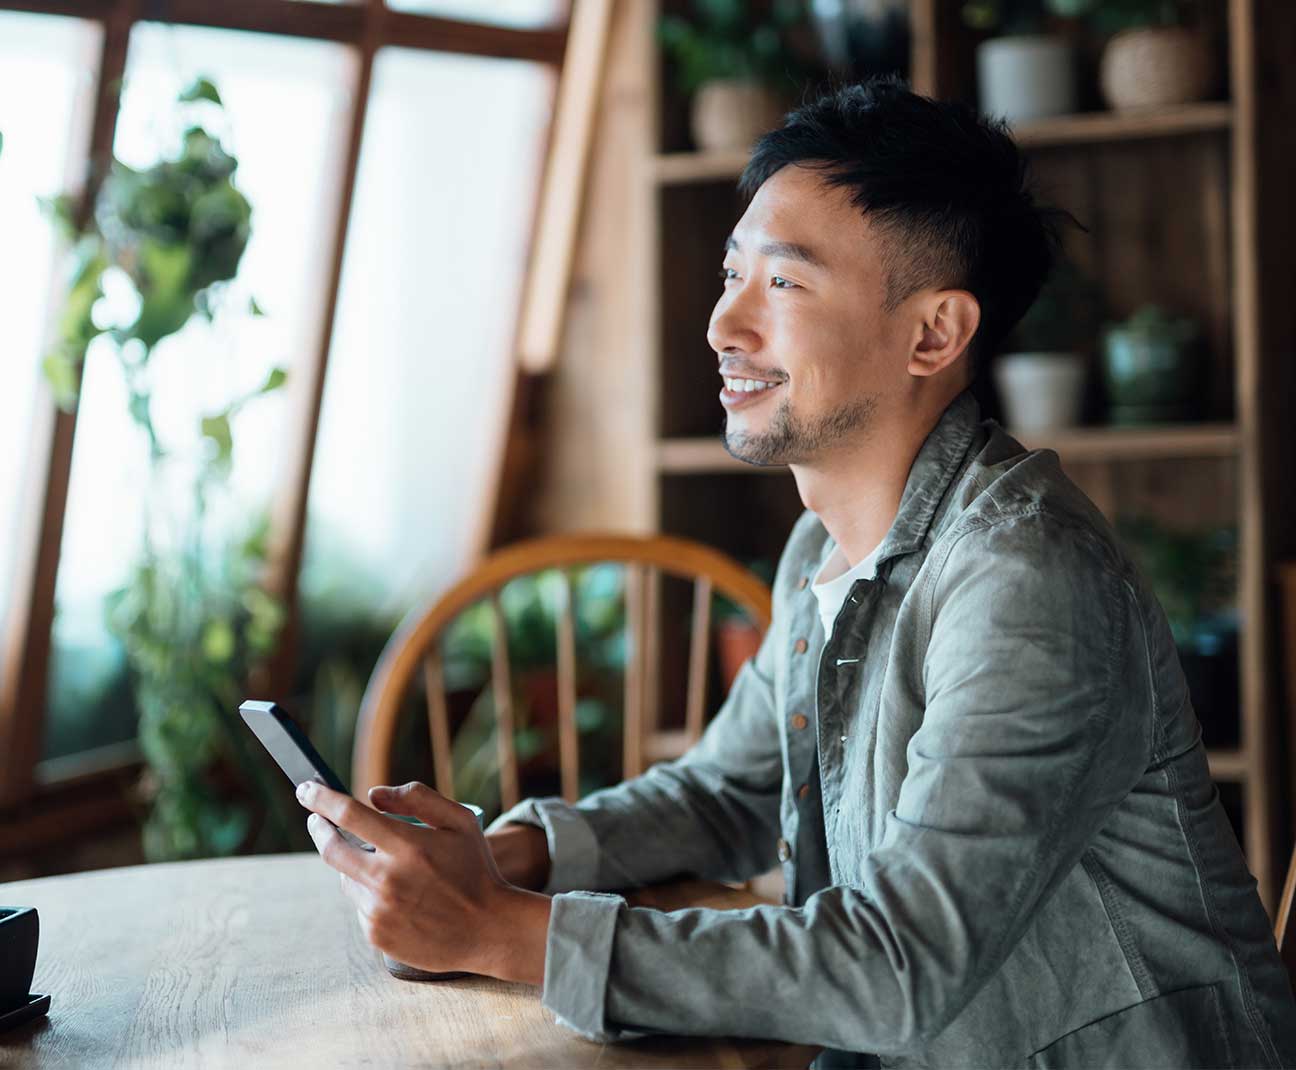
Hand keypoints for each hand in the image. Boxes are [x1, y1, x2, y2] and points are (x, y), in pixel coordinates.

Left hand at [297, 780, 550, 982]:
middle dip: (318, 828)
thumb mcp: (460, 820)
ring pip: (346, 879)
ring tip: (386, 867)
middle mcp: (387, 880)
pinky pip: (360, 906)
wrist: (489, 929)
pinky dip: (370, 894)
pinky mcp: (376, 935)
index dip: (322, 798)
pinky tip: (399, 897)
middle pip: (331, 849)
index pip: (349, 814)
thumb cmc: (475, 868)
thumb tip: (373, 794)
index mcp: (408, 846)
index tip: (305, 789)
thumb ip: (418, 797)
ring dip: (355, 866)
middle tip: (316, 819)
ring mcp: (379, 911)